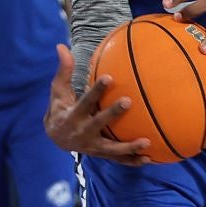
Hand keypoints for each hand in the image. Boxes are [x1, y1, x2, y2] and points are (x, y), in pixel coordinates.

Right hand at [42, 44, 150, 165]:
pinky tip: (149, 158)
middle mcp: (82, 133)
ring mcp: (92, 147)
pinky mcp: (101, 154)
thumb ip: (63, 70)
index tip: (108, 77)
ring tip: (147, 142)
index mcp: (72, 116)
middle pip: (98, 123)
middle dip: (112, 114)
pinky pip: (118, 160)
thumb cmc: (60, 108)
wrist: (56, 138)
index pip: (84, 102)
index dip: (95, 91)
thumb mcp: (57, 91)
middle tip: (129, 101)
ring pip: (111, 148)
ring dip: (128, 147)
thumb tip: (61, 46)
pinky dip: (132, 161)